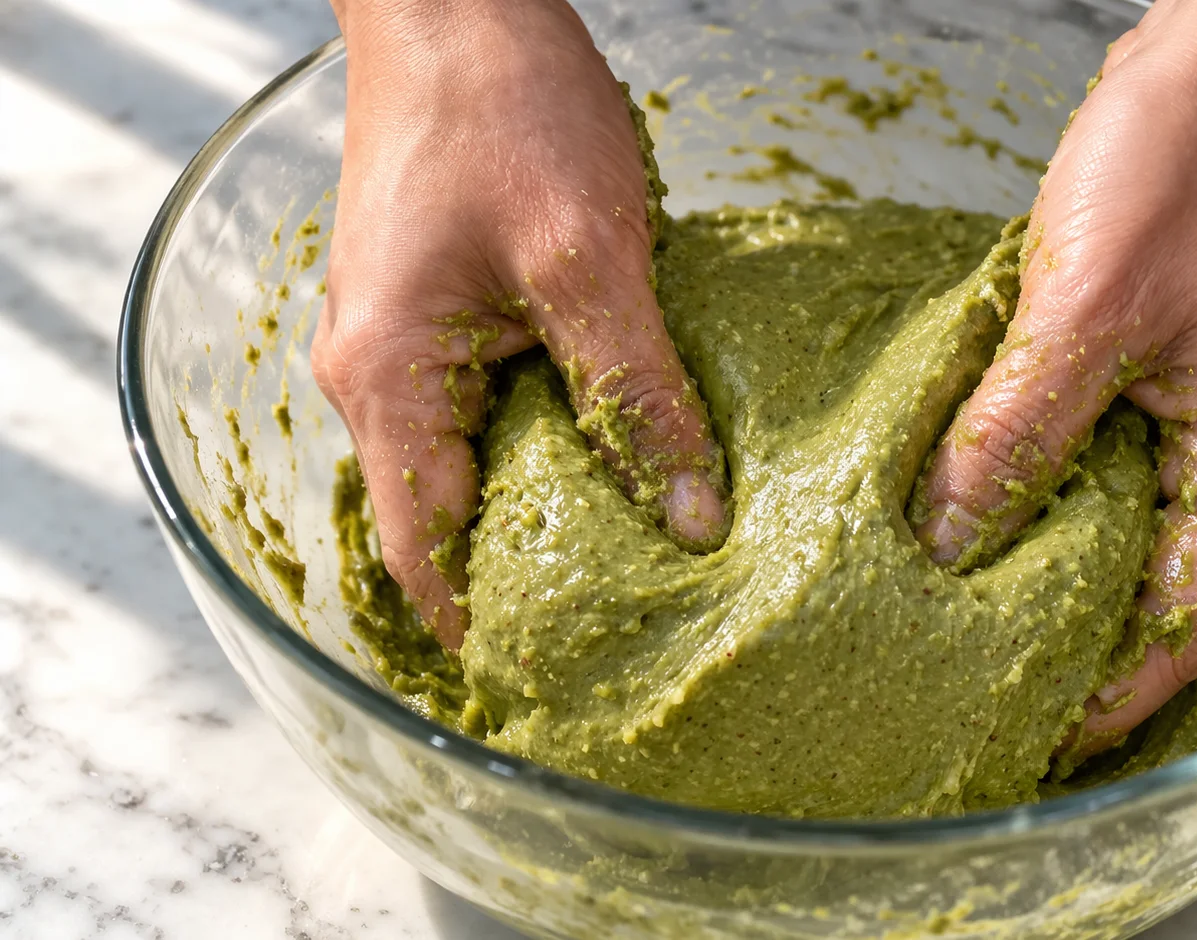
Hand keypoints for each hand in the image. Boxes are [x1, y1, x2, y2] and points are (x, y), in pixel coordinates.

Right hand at [312, 0, 726, 648]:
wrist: (457, 4)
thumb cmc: (506, 111)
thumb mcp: (592, 262)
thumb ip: (640, 396)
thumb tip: (694, 520)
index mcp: (388, 380)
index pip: (428, 551)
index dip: (492, 623)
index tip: (570, 675)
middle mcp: (372, 376)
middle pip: (446, 514)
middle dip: (533, 567)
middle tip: (635, 613)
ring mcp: (397, 340)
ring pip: (467, 459)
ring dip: (544, 498)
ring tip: (640, 540)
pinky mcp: (431, 307)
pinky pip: (479, 403)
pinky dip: (540, 434)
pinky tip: (613, 438)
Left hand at [912, 0, 1196, 756]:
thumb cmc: (1190, 159)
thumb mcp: (1084, 307)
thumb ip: (1013, 434)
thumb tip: (950, 542)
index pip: (1184, 625)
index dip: (1108, 695)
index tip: (1029, 737)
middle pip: (1169, 588)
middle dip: (1081, 643)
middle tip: (983, 682)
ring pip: (1144, 525)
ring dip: (1066, 566)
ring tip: (976, 612)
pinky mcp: (1195, 364)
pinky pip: (1130, 458)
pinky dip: (1067, 487)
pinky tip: (997, 495)